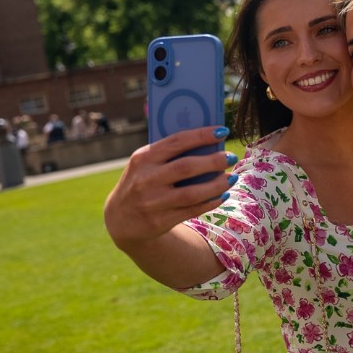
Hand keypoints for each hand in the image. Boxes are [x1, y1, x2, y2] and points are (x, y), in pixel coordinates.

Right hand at [104, 126, 235, 249]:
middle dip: (213, 161)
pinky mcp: (160, 221)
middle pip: (186, 167)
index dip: (201, 135)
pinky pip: (192, 210)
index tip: (222, 131)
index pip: (176, 142)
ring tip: (232, 178)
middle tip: (230, 157)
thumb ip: (169, 155)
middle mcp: (145, 179)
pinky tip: (221, 195)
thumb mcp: (145, 165)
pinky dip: (210, 202)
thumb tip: (208, 146)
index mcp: (142, 158)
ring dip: (217, 185)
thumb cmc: (141, 182)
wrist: (121, 219)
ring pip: (192, 193)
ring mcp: (152, 202)